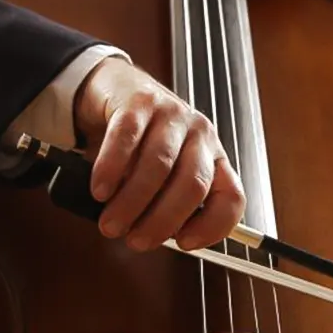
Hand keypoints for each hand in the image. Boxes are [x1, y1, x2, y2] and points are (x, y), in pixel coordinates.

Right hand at [73, 58, 245, 251]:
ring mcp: (172, 116)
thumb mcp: (163, 176)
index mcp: (214, 159)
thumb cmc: (143, 143)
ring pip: (159, 165)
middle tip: (135, 241)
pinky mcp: (140, 102)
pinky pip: (127, 138)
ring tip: (111, 223)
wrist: (118, 89)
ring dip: (132, 202)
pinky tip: (100, 190)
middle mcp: (200, 135)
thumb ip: (164, 203)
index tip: (184, 244)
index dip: (213, 226)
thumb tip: (149, 236)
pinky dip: (111, 169)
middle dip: (162, 220)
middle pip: (192, 185)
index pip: (231, 197)